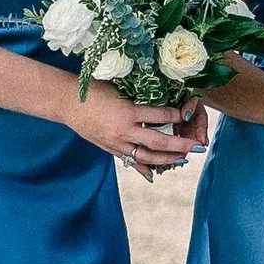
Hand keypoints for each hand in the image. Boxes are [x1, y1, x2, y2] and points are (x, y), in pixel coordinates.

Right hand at [79, 86, 198, 171]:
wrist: (66, 102)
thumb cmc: (93, 90)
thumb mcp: (119, 89)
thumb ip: (138, 98)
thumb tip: (161, 99)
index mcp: (127, 112)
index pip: (159, 115)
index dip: (176, 114)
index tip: (188, 113)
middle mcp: (123, 131)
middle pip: (158, 142)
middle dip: (180, 145)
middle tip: (196, 147)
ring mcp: (116, 143)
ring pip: (146, 156)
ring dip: (166, 159)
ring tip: (182, 159)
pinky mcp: (109, 148)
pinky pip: (130, 161)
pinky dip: (142, 168)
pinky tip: (153, 175)